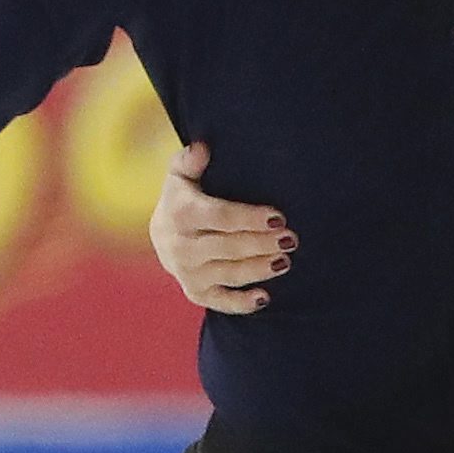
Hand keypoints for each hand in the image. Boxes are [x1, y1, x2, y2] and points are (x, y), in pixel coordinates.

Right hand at [148, 140, 291, 313]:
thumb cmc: (183, 198)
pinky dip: (242, 303)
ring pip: (230, 274)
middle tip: (290, 239)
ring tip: (285, 261)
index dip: (250, 218)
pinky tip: (265, 298)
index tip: (277, 216)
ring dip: (259, 269)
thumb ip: (189, 160)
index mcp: (180, 214)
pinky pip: (221, 302)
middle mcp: (181, 247)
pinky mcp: (197, 294)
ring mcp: (188, 273)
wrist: (163, 236)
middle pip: (228, 247)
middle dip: (262, 243)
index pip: (220, 217)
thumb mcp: (181, 176)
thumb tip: (201, 148)